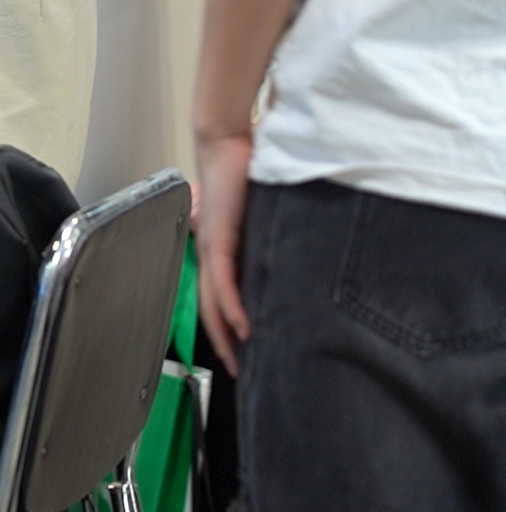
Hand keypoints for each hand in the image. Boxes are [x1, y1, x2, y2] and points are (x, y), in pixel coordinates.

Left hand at [194, 131, 254, 376]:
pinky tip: (243, 329)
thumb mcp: (264, 211)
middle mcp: (213, 252)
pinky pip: (223, 282)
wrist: (227, 140)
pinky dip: (232, 308)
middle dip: (225, 344)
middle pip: (212, 310)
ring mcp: (213, 247)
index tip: (246, 352)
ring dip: (225, 336)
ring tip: (239, 362)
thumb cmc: (245, 169)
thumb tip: (298, 250)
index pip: (222, 297)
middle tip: (241, 372)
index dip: (230, 328)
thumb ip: (274, 232)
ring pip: (213, 303)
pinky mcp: (219, 237)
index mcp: (223, 248)